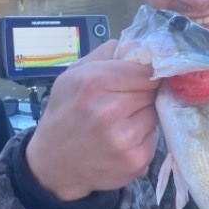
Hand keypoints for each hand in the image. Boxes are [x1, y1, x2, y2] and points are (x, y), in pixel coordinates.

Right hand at [25, 39, 160, 200]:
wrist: (54, 163)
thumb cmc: (64, 114)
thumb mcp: (71, 76)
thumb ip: (105, 54)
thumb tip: (138, 45)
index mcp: (93, 83)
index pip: (144, 69)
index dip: (142, 73)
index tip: (137, 79)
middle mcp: (108, 111)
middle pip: (152, 90)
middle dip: (143, 93)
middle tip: (125, 101)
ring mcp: (124, 139)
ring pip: (155, 113)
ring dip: (144, 115)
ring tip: (122, 121)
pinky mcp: (135, 161)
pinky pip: (154, 137)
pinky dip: (143, 136)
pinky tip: (124, 139)